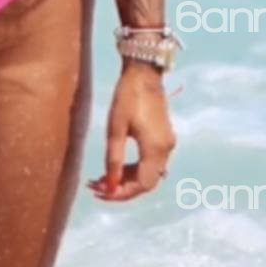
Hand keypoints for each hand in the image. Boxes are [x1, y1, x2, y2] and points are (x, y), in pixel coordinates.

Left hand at [87, 61, 176, 200]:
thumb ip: (113, 158)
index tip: (101, 193)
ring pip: (148, 173)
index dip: (122, 193)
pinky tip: (117, 166)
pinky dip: (134, 169)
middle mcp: (166, 150)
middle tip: (98, 187)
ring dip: (127, 179)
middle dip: (122, 188)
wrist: (144, 73)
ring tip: (103, 177)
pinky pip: (150, 162)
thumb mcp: (115, 128)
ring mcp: (167, 144)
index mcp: (155, 149)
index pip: (142, 185)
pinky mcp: (164, 138)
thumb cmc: (127, 97)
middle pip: (146, 182)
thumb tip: (109, 185)